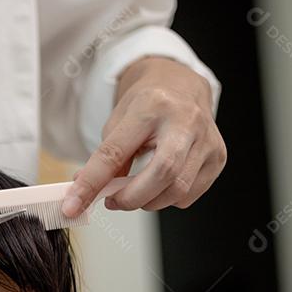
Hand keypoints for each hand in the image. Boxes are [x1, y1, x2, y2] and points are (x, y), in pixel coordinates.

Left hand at [61, 56, 226, 217]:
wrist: (182, 86)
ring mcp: (207, 140)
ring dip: (148, 201)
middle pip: (162, 174)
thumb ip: (103, 160)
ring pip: (178, 190)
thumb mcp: (117, 123)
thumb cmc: (147, 105)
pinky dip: (167, 198)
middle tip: (113, 201)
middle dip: (131, 198)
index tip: (73, 205)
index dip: (92, 183)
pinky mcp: (218, 157)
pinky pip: (189, 195)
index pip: (115, 153)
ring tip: (135, 191)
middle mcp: (186, 121)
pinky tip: (159, 184)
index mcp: (152, 106)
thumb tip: (82, 196)